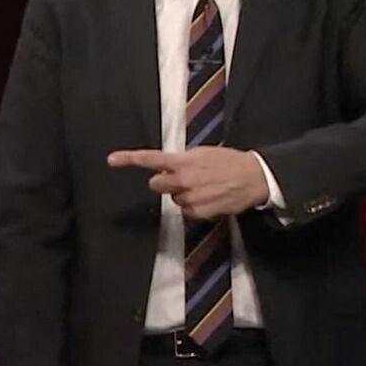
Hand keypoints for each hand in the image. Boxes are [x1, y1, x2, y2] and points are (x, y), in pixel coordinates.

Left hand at [107, 146, 269, 218]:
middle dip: (165, 182)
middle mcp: (183, 179)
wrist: (254, 177)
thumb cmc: (229, 162)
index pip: (151, 159)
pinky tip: (209, 198)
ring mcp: (190, 197)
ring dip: (183, 195)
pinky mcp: (199, 212)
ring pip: (173, 200)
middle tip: (183, 179)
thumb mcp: (203, 153)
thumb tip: (169, 167)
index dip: (129, 159)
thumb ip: (182, 160)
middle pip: (156, 184)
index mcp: (183, 161)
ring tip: (204, 188)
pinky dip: (195, 207)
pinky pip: (186, 212)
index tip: (111, 160)